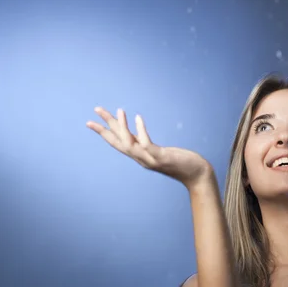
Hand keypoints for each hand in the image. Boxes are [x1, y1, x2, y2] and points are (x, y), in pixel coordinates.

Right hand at [86, 107, 212, 188]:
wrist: (196, 175)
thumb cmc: (181, 163)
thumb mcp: (160, 153)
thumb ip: (148, 146)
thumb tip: (138, 138)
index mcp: (140, 156)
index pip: (118, 143)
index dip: (104, 132)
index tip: (90, 122)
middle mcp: (141, 159)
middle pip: (118, 141)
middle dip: (105, 126)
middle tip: (96, 110)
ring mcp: (150, 159)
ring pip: (129, 143)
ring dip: (122, 127)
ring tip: (118, 110)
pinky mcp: (160, 157)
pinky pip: (146, 143)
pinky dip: (140, 131)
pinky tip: (138, 117)